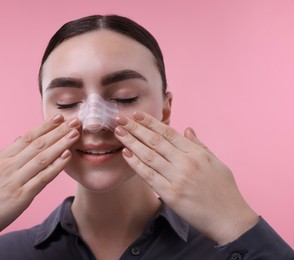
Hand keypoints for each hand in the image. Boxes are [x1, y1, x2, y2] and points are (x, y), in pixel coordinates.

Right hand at [0, 114, 80, 243]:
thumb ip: (5, 154)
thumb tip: (20, 138)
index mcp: (1, 158)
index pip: (27, 138)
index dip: (44, 126)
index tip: (59, 117)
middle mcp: (8, 166)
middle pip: (38, 144)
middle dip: (58, 131)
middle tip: (74, 121)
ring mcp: (15, 180)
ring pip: (42, 158)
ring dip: (61, 144)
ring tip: (75, 134)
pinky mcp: (21, 196)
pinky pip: (42, 178)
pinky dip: (56, 166)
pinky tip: (67, 156)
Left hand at [114, 111, 257, 244]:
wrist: (230, 219)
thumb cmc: (225, 192)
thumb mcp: (216, 163)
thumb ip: (200, 145)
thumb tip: (187, 129)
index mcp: (197, 153)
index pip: (169, 133)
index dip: (150, 122)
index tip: (137, 114)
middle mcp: (186, 162)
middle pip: (156, 141)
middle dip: (135, 128)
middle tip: (120, 118)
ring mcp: (178, 178)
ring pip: (149, 155)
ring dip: (131, 142)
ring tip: (118, 132)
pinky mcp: (171, 194)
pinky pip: (149, 176)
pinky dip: (136, 164)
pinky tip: (125, 154)